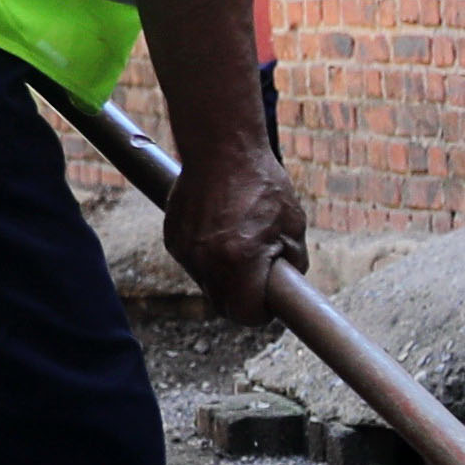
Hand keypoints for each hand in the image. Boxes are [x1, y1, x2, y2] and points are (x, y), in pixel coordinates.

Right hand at [168, 140, 306, 315]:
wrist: (220, 149)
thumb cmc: (262, 184)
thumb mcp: (292, 225)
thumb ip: (293, 262)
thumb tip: (289, 286)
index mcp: (238, 261)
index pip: (245, 315)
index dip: (261, 312)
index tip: (269, 301)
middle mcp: (206, 261)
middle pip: (223, 305)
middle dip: (242, 298)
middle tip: (259, 277)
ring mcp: (185, 251)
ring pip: (207, 284)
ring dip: (224, 276)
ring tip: (240, 245)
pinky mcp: (172, 238)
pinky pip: (193, 262)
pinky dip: (208, 256)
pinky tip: (221, 230)